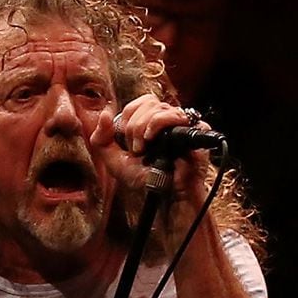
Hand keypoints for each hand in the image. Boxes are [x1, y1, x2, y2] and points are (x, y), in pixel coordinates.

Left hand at [92, 94, 213, 202]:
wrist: (165, 195)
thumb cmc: (146, 179)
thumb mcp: (115, 160)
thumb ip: (101, 138)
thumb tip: (104, 114)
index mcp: (153, 120)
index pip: (139, 103)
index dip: (128, 118)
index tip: (127, 141)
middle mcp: (169, 118)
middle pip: (148, 102)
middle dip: (134, 126)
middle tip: (136, 149)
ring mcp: (183, 122)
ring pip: (158, 107)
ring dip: (143, 127)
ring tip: (143, 149)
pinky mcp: (196, 128)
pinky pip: (173, 115)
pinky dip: (157, 124)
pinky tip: (151, 140)